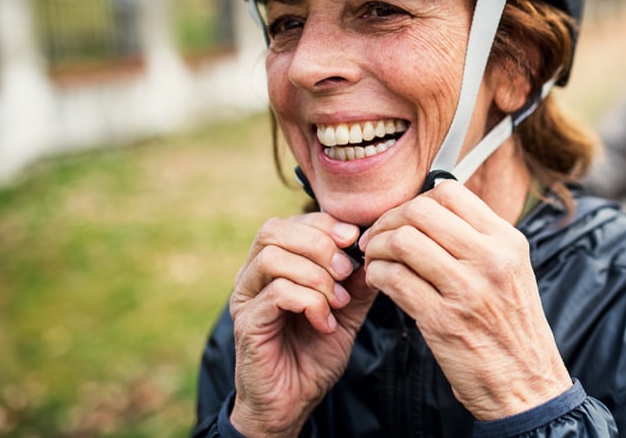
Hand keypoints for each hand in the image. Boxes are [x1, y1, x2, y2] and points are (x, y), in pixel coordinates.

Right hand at [229, 212, 378, 436]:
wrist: (293, 402)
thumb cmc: (314, 354)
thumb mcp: (347, 312)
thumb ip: (358, 283)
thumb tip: (379, 251)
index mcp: (274, 266)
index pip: (292, 222)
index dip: (325, 224)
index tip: (355, 241)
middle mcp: (253, 276)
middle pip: (275, 230)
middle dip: (320, 245)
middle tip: (347, 273)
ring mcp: (246, 298)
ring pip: (274, 257)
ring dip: (316, 276)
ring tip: (338, 302)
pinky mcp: (247, 323)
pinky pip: (277, 293)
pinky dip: (310, 302)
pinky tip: (325, 323)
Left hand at [360, 180, 571, 419]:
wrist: (527, 385)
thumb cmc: (512, 329)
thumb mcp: (510, 272)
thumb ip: (477, 240)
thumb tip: (429, 214)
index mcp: (507, 241)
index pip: (450, 192)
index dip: (415, 201)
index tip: (403, 220)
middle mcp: (490, 259)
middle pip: (421, 211)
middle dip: (388, 221)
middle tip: (378, 239)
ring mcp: (467, 288)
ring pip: (403, 241)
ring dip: (377, 248)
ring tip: (375, 261)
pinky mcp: (443, 320)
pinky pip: (394, 279)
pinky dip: (376, 275)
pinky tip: (379, 282)